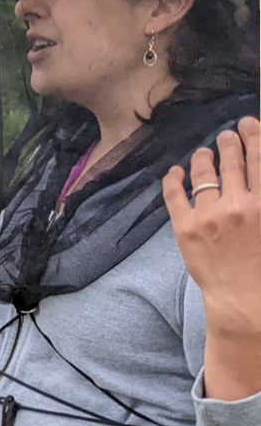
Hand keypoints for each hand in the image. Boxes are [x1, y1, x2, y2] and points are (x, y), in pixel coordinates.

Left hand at [162, 116, 260, 399]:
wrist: (245, 301)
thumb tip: (256, 176)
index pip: (260, 159)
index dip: (254, 136)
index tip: (250, 124)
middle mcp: (238, 204)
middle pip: (232, 161)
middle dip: (229, 141)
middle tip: (227, 131)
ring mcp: (209, 215)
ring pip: (204, 173)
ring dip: (204, 156)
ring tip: (204, 149)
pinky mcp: (185, 228)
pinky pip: (175, 194)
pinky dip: (173, 179)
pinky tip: (175, 170)